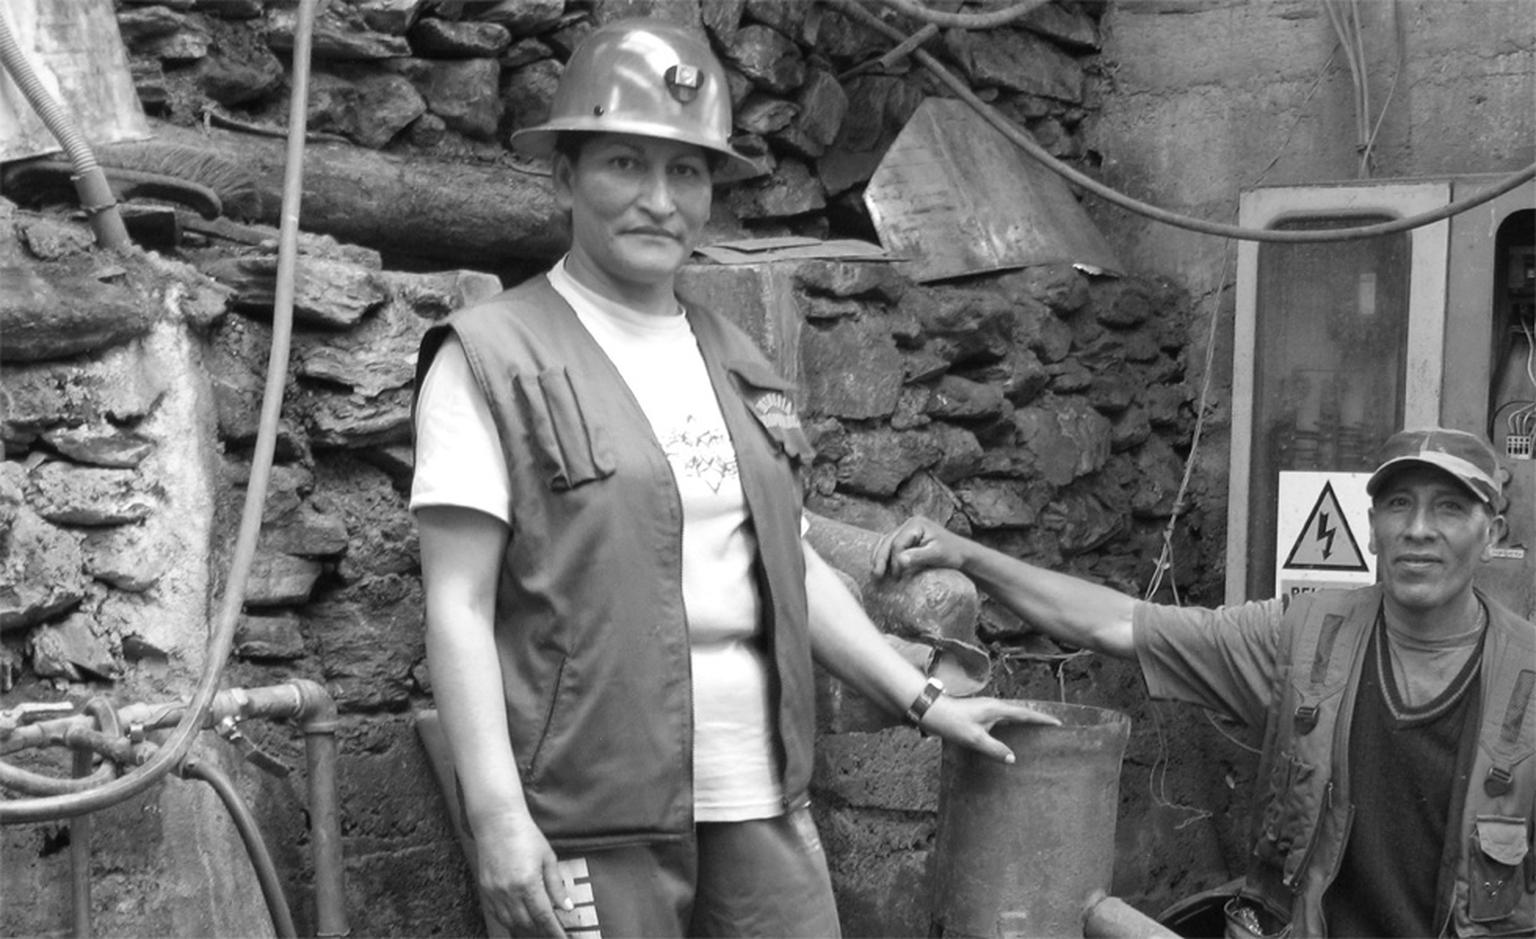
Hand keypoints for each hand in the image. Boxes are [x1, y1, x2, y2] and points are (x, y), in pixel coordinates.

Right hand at [473, 812, 573, 936]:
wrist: (498, 821)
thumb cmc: (525, 835)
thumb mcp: (548, 858)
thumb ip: (556, 885)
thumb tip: (566, 906)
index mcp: (528, 883)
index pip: (544, 916)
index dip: (554, 931)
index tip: (562, 938)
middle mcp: (509, 891)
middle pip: (527, 923)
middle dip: (541, 931)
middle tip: (552, 931)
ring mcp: (494, 891)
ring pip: (511, 922)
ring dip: (526, 927)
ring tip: (537, 927)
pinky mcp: (485, 889)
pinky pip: (497, 913)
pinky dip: (509, 920)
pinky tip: (518, 918)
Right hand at [871, 516, 968, 578]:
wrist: (962, 552)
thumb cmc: (952, 553)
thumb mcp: (937, 555)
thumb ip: (919, 556)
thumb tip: (899, 560)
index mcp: (916, 524)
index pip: (898, 543)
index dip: (894, 561)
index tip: (897, 577)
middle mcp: (910, 523)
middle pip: (888, 541)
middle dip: (881, 559)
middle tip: (877, 576)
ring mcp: (907, 529)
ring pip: (886, 542)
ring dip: (879, 557)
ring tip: (875, 572)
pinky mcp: (907, 537)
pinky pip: (890, 545)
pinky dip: (883, 555)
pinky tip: (880, 565)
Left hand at [918, 694, 1060, 763]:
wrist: (930, 711)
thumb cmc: (952, 722)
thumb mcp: (974, 739)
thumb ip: (995, 749)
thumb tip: (1013, 759)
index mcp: (997, 709)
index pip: (1025, 713)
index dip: (1042, 719)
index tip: (1057, 723)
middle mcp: (994, 706)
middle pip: (1021, 712)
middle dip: (1036, 719)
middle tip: (1051, 728)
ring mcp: (986, 709)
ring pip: (1011, 715)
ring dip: (1024, 721)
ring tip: (1036, 731)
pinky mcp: (979, 714)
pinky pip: (1002, 719)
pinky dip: (1011, 725)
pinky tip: (1010, 733)